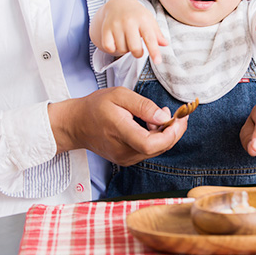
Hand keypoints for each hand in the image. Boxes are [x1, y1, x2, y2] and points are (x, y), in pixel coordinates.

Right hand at [48, 87, 187, 165]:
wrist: (76, 124)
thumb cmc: (96, 107)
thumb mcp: (119, 95)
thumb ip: (143, 105)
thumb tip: (164, 116)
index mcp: (119, 132)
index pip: (150, 143)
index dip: (170, 133)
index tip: (178, 118)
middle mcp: (123, 151)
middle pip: (158, 148)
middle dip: (174, 131)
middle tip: (179, 114)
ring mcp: (125, 158)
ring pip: (156, 150)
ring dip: (166, 134)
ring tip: (161, 116)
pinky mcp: (127, 159)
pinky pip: (149, 150)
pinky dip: (158, 138)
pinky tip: (153, 124)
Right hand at [90, 0, 167, 63]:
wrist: (118, 5)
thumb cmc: (137, 16)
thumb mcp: (149, 21)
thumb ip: (157, 34)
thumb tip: (165, 44)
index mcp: (143, 19)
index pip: (150, 38)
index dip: (154, 51)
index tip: (158, 61)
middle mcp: (129, 21)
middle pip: (134, 48)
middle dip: (138, 53)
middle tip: (138, 49)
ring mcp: (116, 25)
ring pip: (122, 49)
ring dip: (126, 50)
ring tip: (127, 41)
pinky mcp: (105, 29)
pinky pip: (109, 48)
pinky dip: (113, 49)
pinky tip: (117, 42)